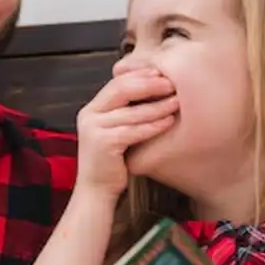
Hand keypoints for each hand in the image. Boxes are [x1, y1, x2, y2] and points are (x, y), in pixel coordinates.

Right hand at [75, 65, 176, 196]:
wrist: (96, 190)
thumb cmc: (111, 162)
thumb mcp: (114, 130)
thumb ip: (124, 112)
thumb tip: (152, 90)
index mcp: (91, 109)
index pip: (116, 82)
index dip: (140, 75)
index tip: (162, 73)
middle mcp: (88, 115)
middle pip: (121, 89)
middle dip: (149, 84)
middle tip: (172, 83)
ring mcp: (93, 129)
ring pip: (131, 111)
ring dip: (157, 105)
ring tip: (176, 101)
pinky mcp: (103, 143)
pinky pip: (133, 130)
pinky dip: (153, 125)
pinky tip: (169, 122)